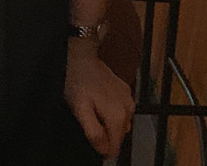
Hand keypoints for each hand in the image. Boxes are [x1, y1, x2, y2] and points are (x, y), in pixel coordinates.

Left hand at [64, 39, 135, 158]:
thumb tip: (105, 150)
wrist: (81, 55)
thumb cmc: (77, 81)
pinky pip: (121, 110)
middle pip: (118, 136)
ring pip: (120, 124)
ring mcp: (128, 99)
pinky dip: (111, 111)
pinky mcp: (125, 91)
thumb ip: (93, 132)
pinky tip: (99, 101)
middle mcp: (128, 109)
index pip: (115, 148)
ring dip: (108, 122)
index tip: (90, 136)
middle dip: (105, 133)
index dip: (101, 147)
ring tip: (93, 109)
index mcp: (118, 116)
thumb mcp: (79, 110)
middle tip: (89, 119)